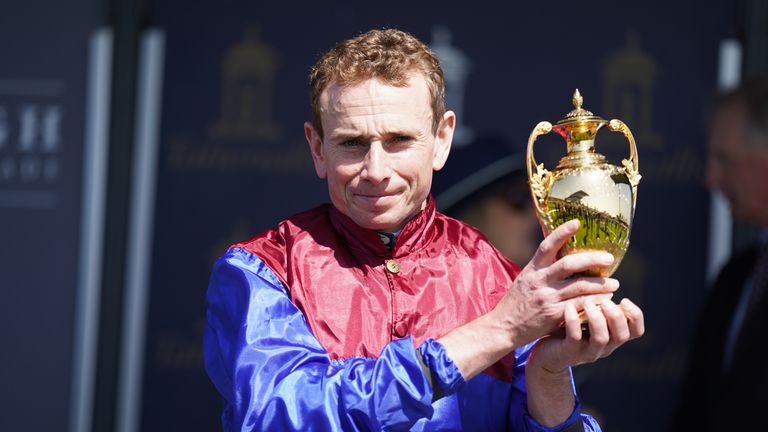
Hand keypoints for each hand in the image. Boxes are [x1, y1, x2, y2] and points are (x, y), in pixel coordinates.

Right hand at [490, 219, 619, 346]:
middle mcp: (539, 281)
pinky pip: (579, 305)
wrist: (504, 326)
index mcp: (532, 269)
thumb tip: (563, 256)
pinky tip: (605, 301)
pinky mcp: (553, 314)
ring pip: (579, 286)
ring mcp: (547, 297)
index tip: (577, 222)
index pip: (547, 246)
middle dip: (592, 259)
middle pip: (569, 264)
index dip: (562, 233)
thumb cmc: (517, 302)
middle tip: (609, 259)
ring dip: (600, 285)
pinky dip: (594, 302)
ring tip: (615, 284)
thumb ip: (542, 270)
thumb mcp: (525, 280)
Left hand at [529, 297, 644, 372]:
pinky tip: (568, 306)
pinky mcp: (568, 352)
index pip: (636, 331)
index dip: (635, 315)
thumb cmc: (568, 328)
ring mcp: (587, 351)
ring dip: (597, 318)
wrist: (546, 353)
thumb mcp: (587, 316)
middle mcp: (604, 346)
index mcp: (612, 336)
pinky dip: (573, 321)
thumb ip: (598, 301)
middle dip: (615, 315)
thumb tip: (602, 269)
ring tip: (587, 302)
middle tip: (603, 300)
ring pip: (602, 338)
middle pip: (622, 334)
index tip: (624, 298)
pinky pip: (575, 338)